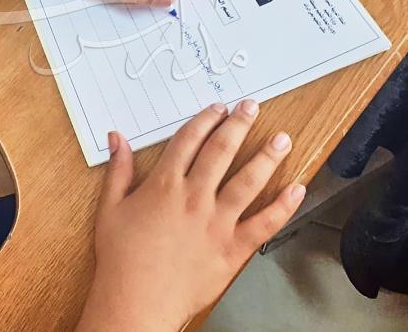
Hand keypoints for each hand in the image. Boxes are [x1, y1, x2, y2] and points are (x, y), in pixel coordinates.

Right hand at [78, 101, 305, 331]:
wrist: (136, 300)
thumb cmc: (120, 257)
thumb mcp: (110, 207)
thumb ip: (118, 169)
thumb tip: (116, 137)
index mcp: (164, 184)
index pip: (189, 141)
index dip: (205, 120)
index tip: (218, 108)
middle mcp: (194, 197)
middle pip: (221, 151)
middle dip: (238, 124)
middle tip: (252, 106)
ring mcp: (217, 222)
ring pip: (248, 181)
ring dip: (267, 156)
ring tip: (282, 138)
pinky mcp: (233, 249)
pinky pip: (264, 224)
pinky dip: (283, 206)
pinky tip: (297, 188)